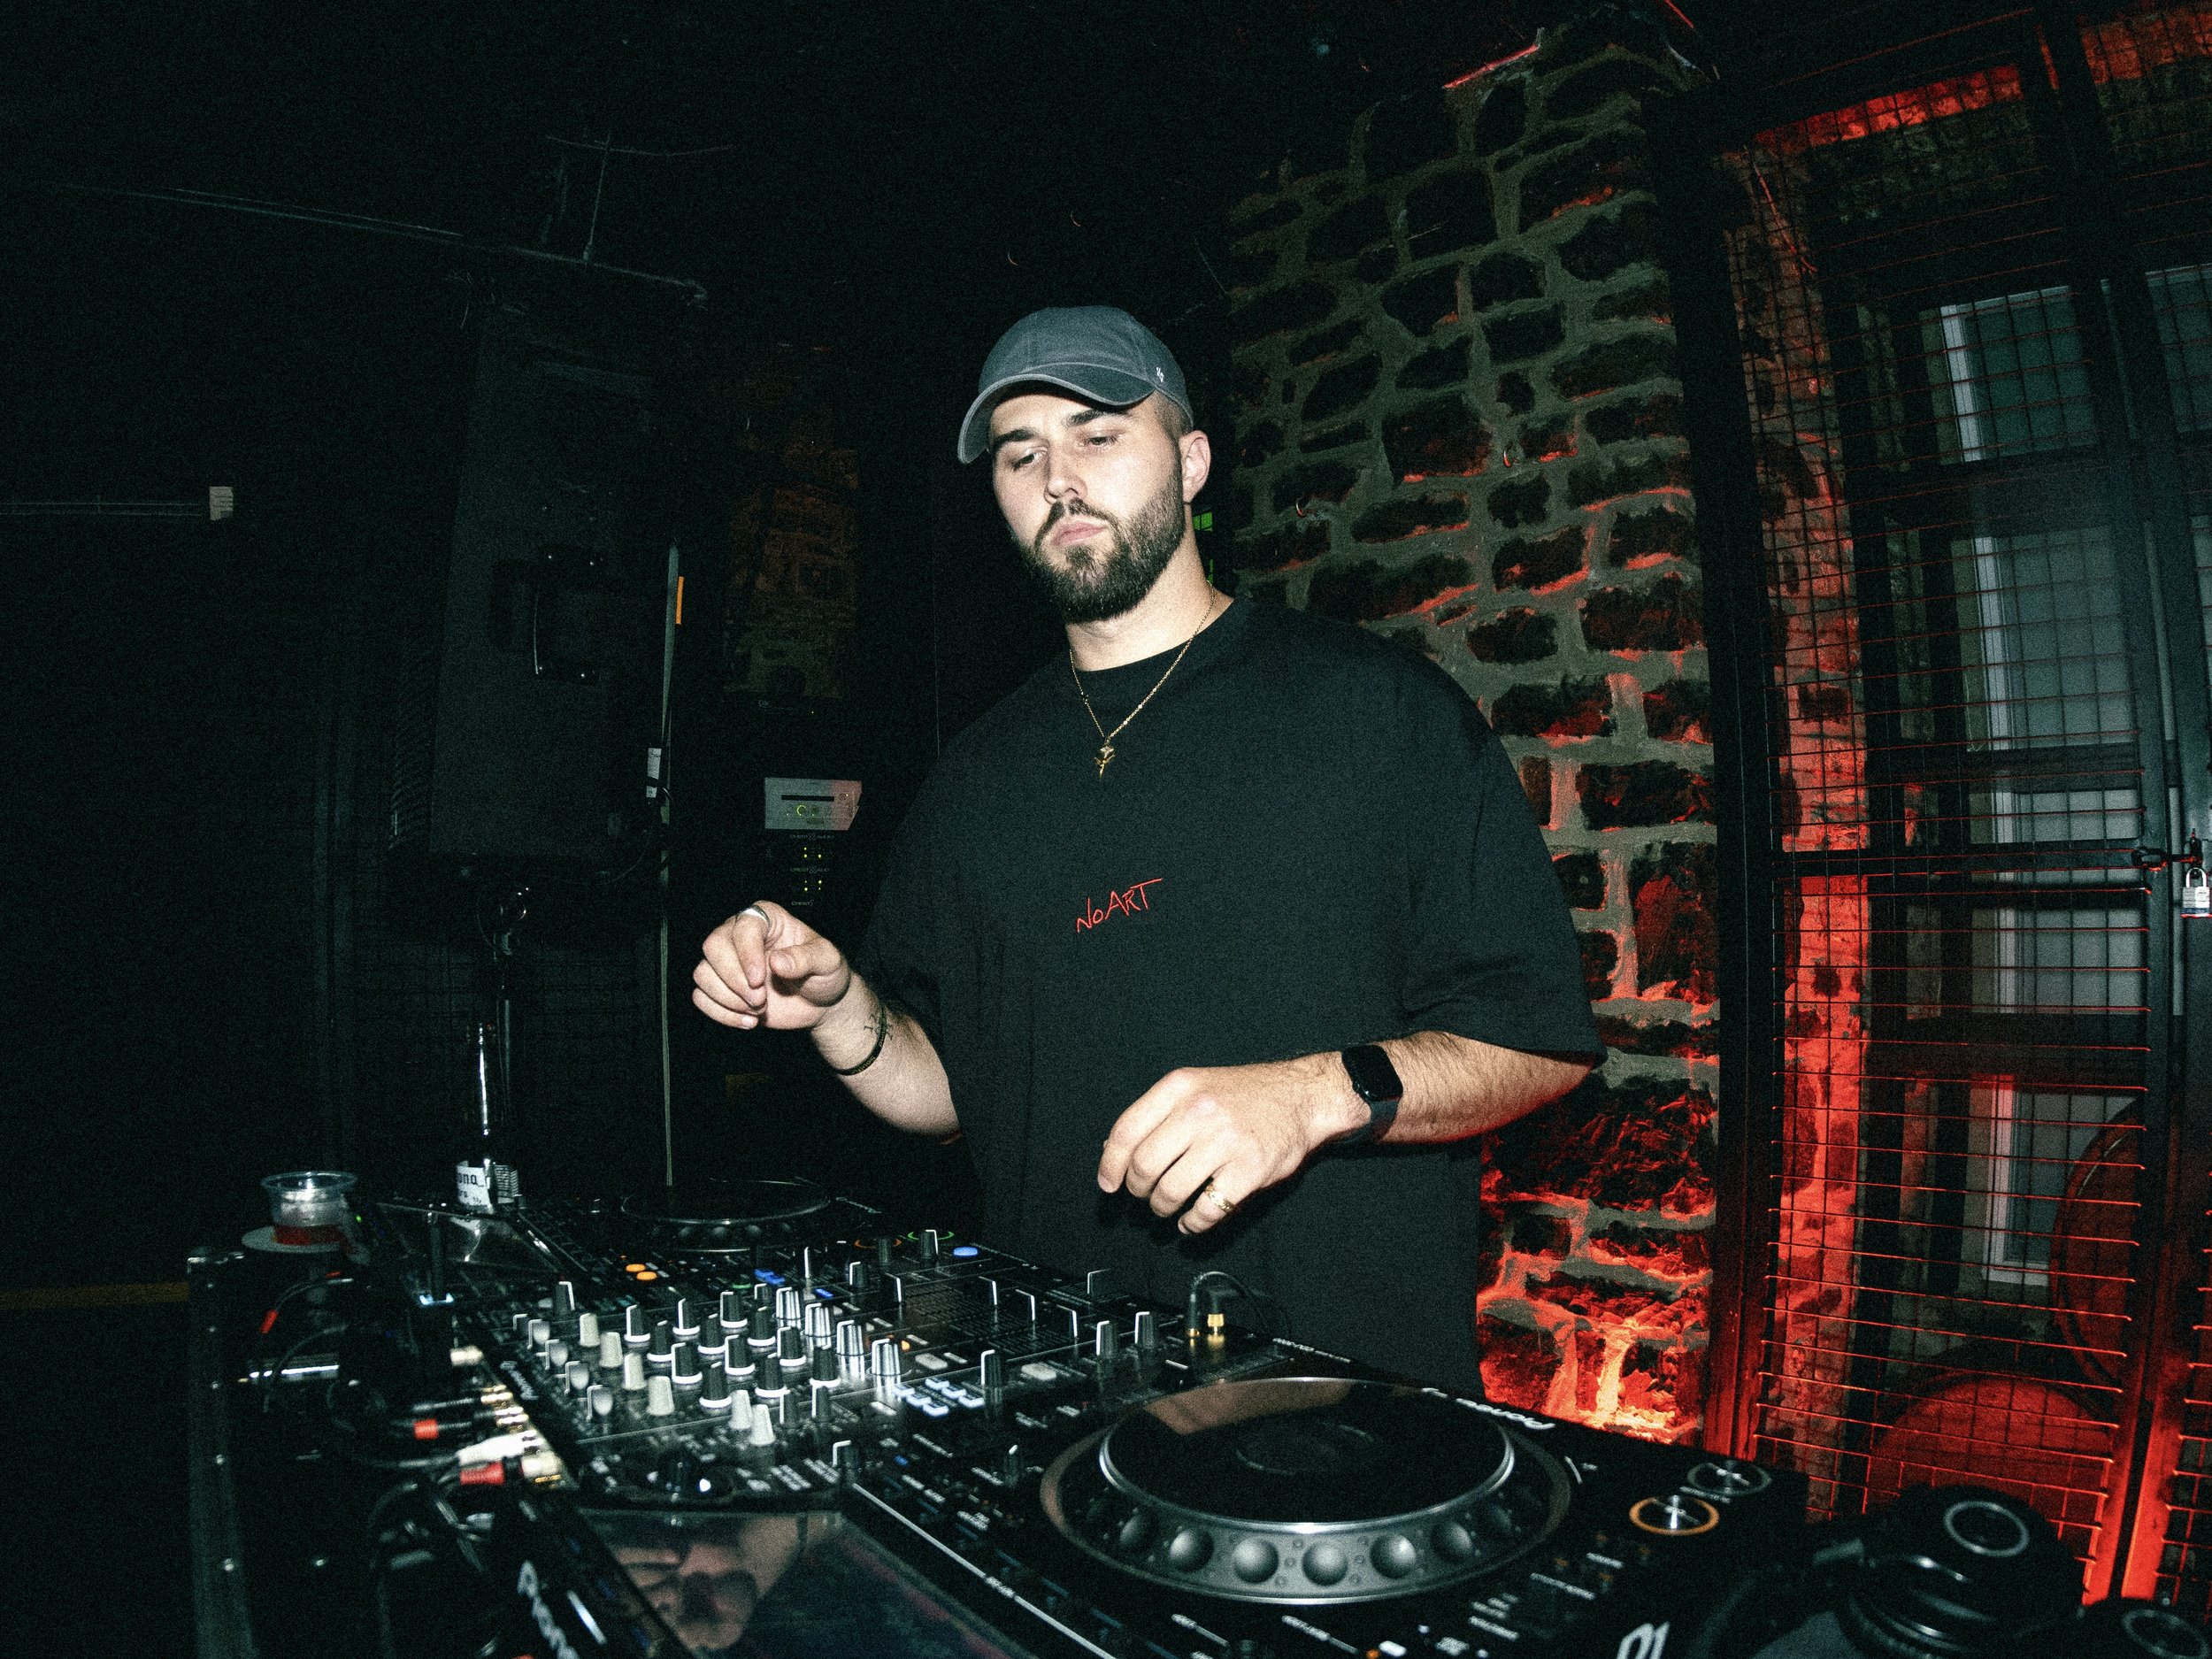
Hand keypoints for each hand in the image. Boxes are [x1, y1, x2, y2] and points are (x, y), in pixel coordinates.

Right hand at [694, 902, 851, 1030]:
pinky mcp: (721, 987)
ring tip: (758, 1009)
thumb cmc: (824, 974)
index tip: (759, 980)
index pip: (743, 927)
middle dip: (734, 980)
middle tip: (760, 999)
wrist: (820, 1002)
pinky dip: (721, 1013)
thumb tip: (777, 961)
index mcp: (767, 919)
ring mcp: (728, 962)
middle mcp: (741, 936)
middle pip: (713, 947)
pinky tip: (749, 1020)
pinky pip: (700, 997)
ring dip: (728, 999)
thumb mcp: (828, 961)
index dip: (746, 954)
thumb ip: (807, 958)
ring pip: (702, 973)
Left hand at [1096, 1056, 1361, 1235]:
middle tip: (1145, 1196)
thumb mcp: (1196, 1087)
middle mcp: (1199, 1111)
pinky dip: (1193, 1223)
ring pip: (1171, 1190)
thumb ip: (1158, 1114)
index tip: (1109, 1185)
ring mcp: (1225, 1140)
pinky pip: (1206, 1209)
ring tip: (1168, 1208)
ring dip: (1163, 1208)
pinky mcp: (1249, 1170)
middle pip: (1145, 1165)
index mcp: (1180, 1087)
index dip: (1111, 1164)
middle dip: (1138, 1190)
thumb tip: (1115, 1153)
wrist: (1301, 1097)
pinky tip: (1192, 1221)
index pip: (1127, 1130)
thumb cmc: (1245, 1095)